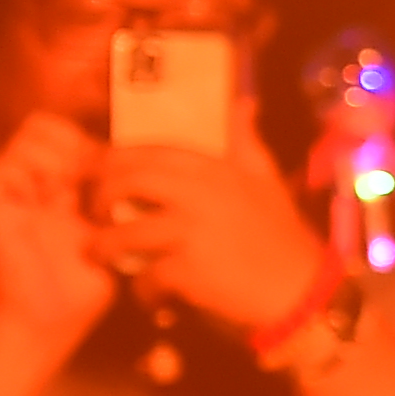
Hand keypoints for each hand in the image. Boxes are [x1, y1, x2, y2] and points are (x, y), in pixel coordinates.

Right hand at [0, 112, 119, 342]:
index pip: (70, 129)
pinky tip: (49, 201)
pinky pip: (0, 167)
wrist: (54, 318)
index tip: (116, 176)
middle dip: (75, 144)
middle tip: (92, 181)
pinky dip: (27, 178)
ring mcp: (12, 188)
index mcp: (64, 180)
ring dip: (55, 157)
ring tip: (69, 191)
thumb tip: (159, 166)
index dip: (96, 143)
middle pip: (47, 124)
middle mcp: (35, 178)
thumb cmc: (88, 279)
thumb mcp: (118, 229)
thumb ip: (125, 197)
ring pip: (27, 137)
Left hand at [92, 127, 324, 330]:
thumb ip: (247, 141)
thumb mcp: (267, 180)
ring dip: (104, 246)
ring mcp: (191, 234)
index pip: (149, 152)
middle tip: (92, 211)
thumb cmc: (281, 235)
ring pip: (124, 234)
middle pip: (127, 183)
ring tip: (99, 254)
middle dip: (99, 196)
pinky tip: (147, 294)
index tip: (97, 170)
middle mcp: (198, 196)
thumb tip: (241, 101)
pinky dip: (141, 289)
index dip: (113, 158)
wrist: (302, 292)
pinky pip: (146, 277)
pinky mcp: (188, 272)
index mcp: (214, 170)